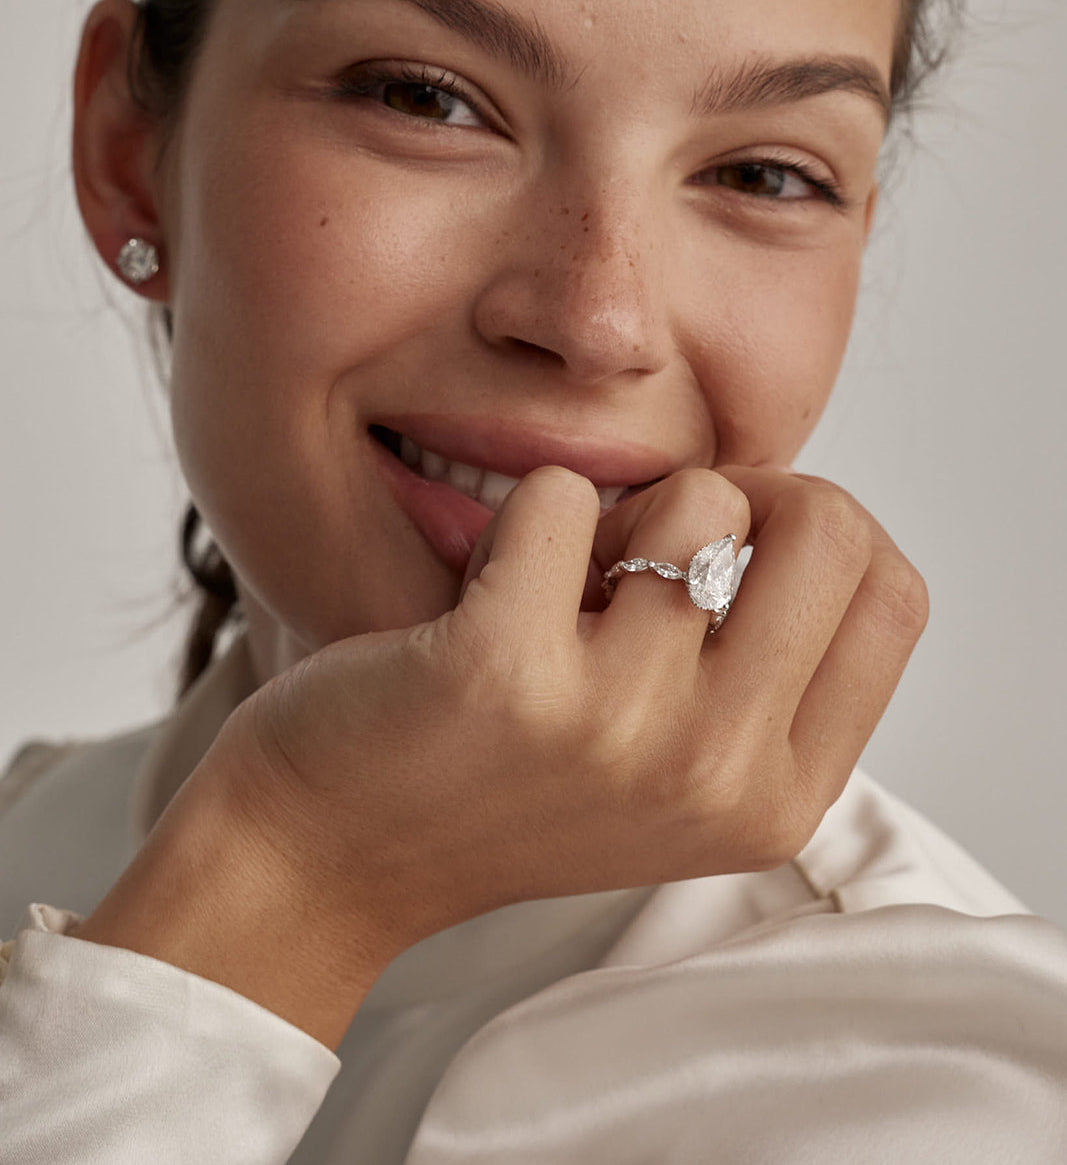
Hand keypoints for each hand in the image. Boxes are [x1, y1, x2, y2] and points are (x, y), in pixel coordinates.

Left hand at [226, 466, 925, 939]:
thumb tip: (797, 512)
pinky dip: (518, 518)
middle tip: (646, 550)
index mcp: (780, 799)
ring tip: (555, 592)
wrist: (337, 853)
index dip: (818, 533)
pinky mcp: (509, 672)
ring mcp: (619, 725)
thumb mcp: (678, 773)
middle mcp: (718, 773)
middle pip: (828, 525)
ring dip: (618, 518)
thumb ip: (764, 675)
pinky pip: (559, 495)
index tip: (738, 543)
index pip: (894, 594)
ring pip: (696, 497)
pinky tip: (483, 594)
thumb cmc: (507, 788)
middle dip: (736, 501)